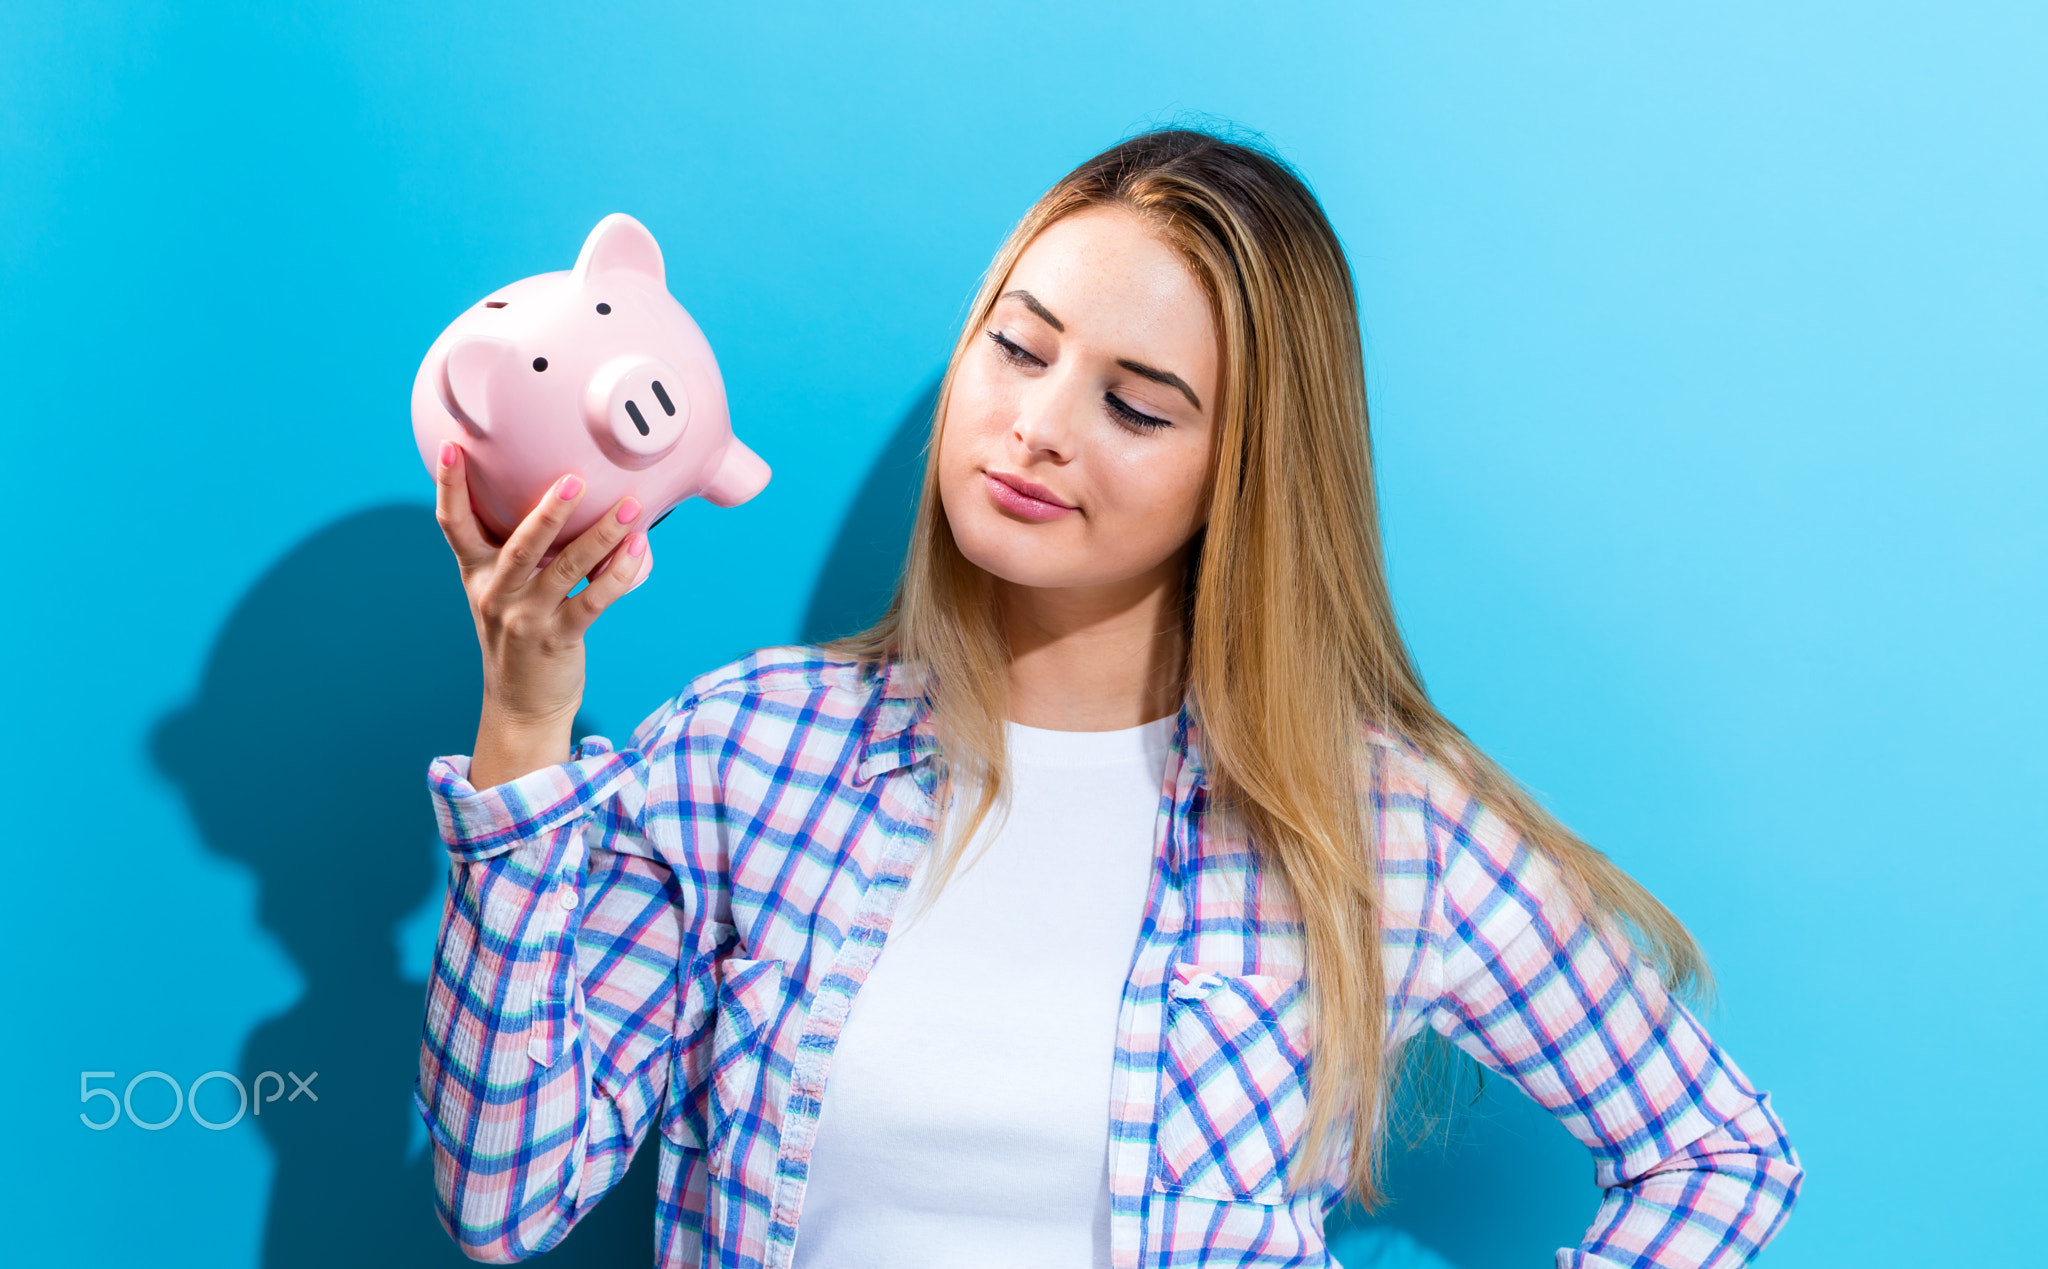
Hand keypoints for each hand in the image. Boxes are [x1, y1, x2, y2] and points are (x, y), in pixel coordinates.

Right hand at [433, 440, 648, 786]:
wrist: (522, 704)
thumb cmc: (518, 632)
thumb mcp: (502, 590)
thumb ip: (517, 548)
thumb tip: (557, 492)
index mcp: (476, 573)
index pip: (453, 524)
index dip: (449, 485)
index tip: (451, 446)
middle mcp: (496, 593)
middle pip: (520, 545)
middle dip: (548, 512)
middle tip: (573, 479)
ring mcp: (526, 618)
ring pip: (567, 569)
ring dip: (602, 536)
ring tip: (631, 508)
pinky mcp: (558, 638)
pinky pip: (594, 600)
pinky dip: (619, 575)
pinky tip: (639, 550)